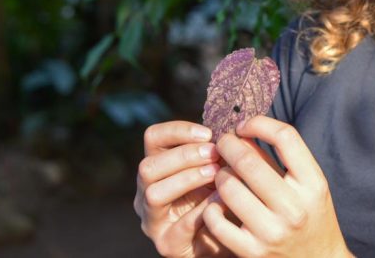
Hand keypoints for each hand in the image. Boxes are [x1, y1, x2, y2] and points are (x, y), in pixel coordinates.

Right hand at [135, 121, 231, 256]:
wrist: (226, 237)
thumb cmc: (219, 196)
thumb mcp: (214, 169)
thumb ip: (214, 151)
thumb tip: (228, 130)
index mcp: (157, 167)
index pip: (152, 138)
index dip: (177, 131)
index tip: (207, 133)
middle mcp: (146, 192)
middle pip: (148, 166)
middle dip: (183, 156)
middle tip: (214, 153)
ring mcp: (153, 220)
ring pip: (154, 194)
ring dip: (187, 179)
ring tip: (216, 174)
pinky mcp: (167, 244)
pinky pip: (179, 226)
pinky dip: (201, 209)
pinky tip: (221, 199)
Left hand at [202, 116, 351, 257]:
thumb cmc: (311, 217)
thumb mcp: (309, 185)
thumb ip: (281, 160)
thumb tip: (242, 133)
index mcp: (313, 183)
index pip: (285, 137)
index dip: (259, 123)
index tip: (244, 126)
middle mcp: (294, 207)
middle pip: (248, 161)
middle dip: (228, 145)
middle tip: (222, 144)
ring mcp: (272, 231)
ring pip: (229, 187)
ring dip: (219, 175)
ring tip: (222, 174)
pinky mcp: (252, 252)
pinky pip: (217, 220)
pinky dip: (211, 207)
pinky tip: (216, 203)